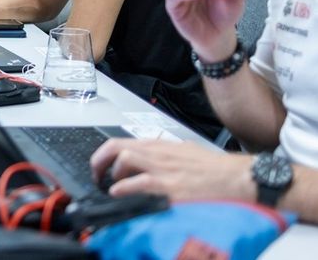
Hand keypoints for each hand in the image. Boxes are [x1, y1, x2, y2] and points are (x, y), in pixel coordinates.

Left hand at [90, 138, 255, 203]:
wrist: (237, 177)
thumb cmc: (214, 167)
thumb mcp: (184, 152)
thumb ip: (164, 154)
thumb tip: (147, 159)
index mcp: (160, 146)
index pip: (122, 142)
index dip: (104, 154)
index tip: (100, 165)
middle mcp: (158, 154)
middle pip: (116, 147)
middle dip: (99, 160)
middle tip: (97, 174)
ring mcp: (163, 170)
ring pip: (124, 159)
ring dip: (113, 174)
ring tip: (113, 185)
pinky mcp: (170, 187)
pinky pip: (139, 183)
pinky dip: (124, 188)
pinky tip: (119, 193)